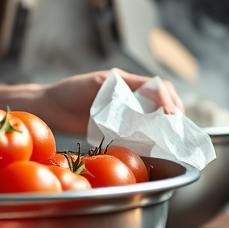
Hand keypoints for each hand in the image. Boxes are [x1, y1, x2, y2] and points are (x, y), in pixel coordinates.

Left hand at [38, 68, 183, 134]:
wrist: (51, 108)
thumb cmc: (70, 91)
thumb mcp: (96, 83)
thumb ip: (119, 86)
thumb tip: (148, 92)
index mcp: (126, 81)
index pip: (158, 87)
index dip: (168, 100)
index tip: (171, 116)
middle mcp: (130, 95)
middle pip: (163, 100)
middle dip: (174, 113)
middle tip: (177, 130)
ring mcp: (126, 112)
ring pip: (155, 118)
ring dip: (166, 127)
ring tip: (172, 139)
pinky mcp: (119, 128)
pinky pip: (140, 132)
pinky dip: (151, 138)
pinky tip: (155, 147)